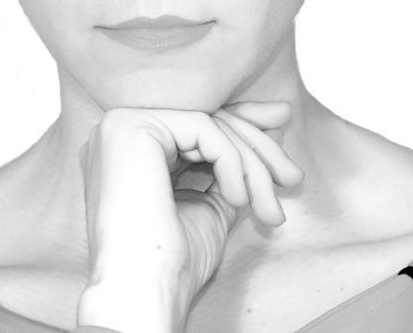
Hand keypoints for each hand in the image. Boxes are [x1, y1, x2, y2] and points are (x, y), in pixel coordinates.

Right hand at [74, 101, 304, 332]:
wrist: (145, 291)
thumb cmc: (173, 261)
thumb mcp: (209, 203)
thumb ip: (227, 168)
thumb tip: (268, 131)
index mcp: (130, 150)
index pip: (196, 125)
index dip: (244, 128)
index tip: (283, 127)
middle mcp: (118, 130)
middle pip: (206, 121)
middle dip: (258, 146)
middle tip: (294, 176)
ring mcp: (120, 125)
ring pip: (209, 123)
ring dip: (253, 165)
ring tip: (269, 208)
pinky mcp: (131, 127)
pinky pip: (204, 129)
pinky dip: (232, 163)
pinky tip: (238, 200)